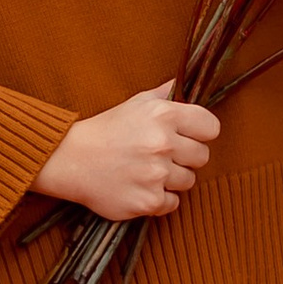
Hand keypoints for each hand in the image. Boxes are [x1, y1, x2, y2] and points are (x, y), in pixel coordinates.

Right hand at [37, 85, 221, 222]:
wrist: (71, 160)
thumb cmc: (107, 130)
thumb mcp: (136, 103)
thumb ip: (165, 93)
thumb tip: (185, 80)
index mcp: (164, 115)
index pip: (211, 128)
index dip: (201, 133)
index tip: (187, 136)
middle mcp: (163, 144)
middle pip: (203, 157)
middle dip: (186, 157)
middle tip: (163, 155)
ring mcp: (156, 175)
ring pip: (189, 181)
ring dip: (172, 179)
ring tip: (148, 171)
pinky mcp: (148, 201)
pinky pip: (173, 203)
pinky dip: (160, 199)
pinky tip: (142, 187)